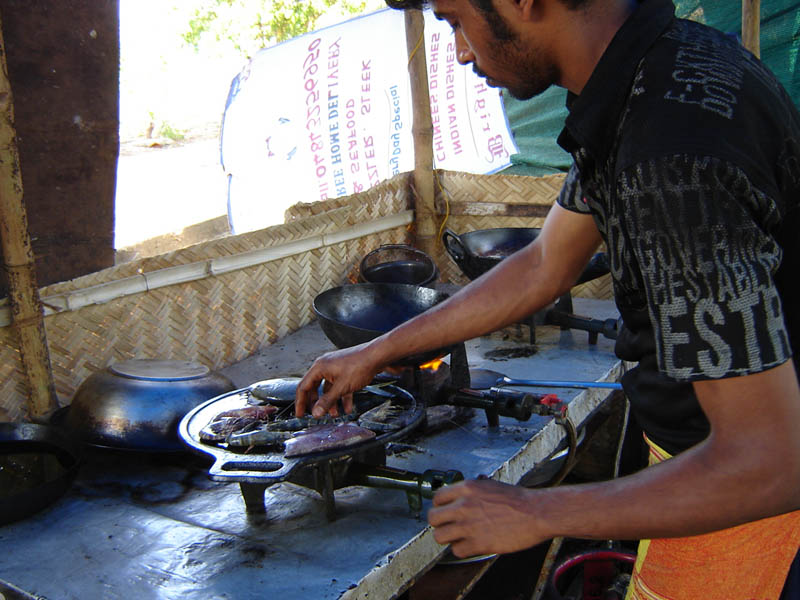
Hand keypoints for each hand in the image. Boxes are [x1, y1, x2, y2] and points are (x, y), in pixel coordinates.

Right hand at [295, 342, 383, 416]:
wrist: (376, 356)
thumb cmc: (359, 366)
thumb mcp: (341, 388)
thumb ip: (327, 401)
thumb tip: (315, 413)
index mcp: (319, 367)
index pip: (303, 387)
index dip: (301, 402)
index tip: (299, 414)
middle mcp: (325, 366)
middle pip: (314, 387)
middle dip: (317, 403)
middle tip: (317, 414)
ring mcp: (335, 368)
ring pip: (328, 388)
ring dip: (331, 402)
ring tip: (335, 414)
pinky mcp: (344, 370)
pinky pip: (339, 386)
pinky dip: (342, 397)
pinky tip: (347, 408)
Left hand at [428, 478, 546, 557]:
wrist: (535, 513)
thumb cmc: (517, 499)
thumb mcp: (491, 485)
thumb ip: (474, 489)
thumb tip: (465, 491)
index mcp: (467, 488)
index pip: (437, 498)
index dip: (440, 506)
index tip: (445, 511)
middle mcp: (463, 506)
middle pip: (433, 518)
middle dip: (440, 523)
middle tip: (449, 526)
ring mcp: (469, 525)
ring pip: (439, 536)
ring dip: (448, 538)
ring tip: (459, 537)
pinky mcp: (477, 543)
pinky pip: (456, 551)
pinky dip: (462, 550)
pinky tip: (472, 545)